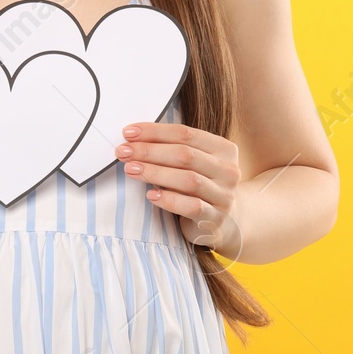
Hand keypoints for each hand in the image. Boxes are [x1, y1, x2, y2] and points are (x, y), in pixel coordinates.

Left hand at [116, 121, 243, 258]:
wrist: (224, 221)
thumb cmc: (200, 185)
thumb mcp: (193, 163)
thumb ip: (172, 149)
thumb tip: (133, 139)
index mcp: (223, 149)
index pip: (186, 134)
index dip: (155, 132)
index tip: (128, 133)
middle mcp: (228, 170)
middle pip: (185, 155)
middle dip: (150, 151)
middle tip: (124, 152)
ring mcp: (224, 196)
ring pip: (188, 179)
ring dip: (155, 173)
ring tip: (131, 170)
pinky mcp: (216, 219)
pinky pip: (191, 206)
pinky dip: (169, 200)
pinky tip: (150, 195)